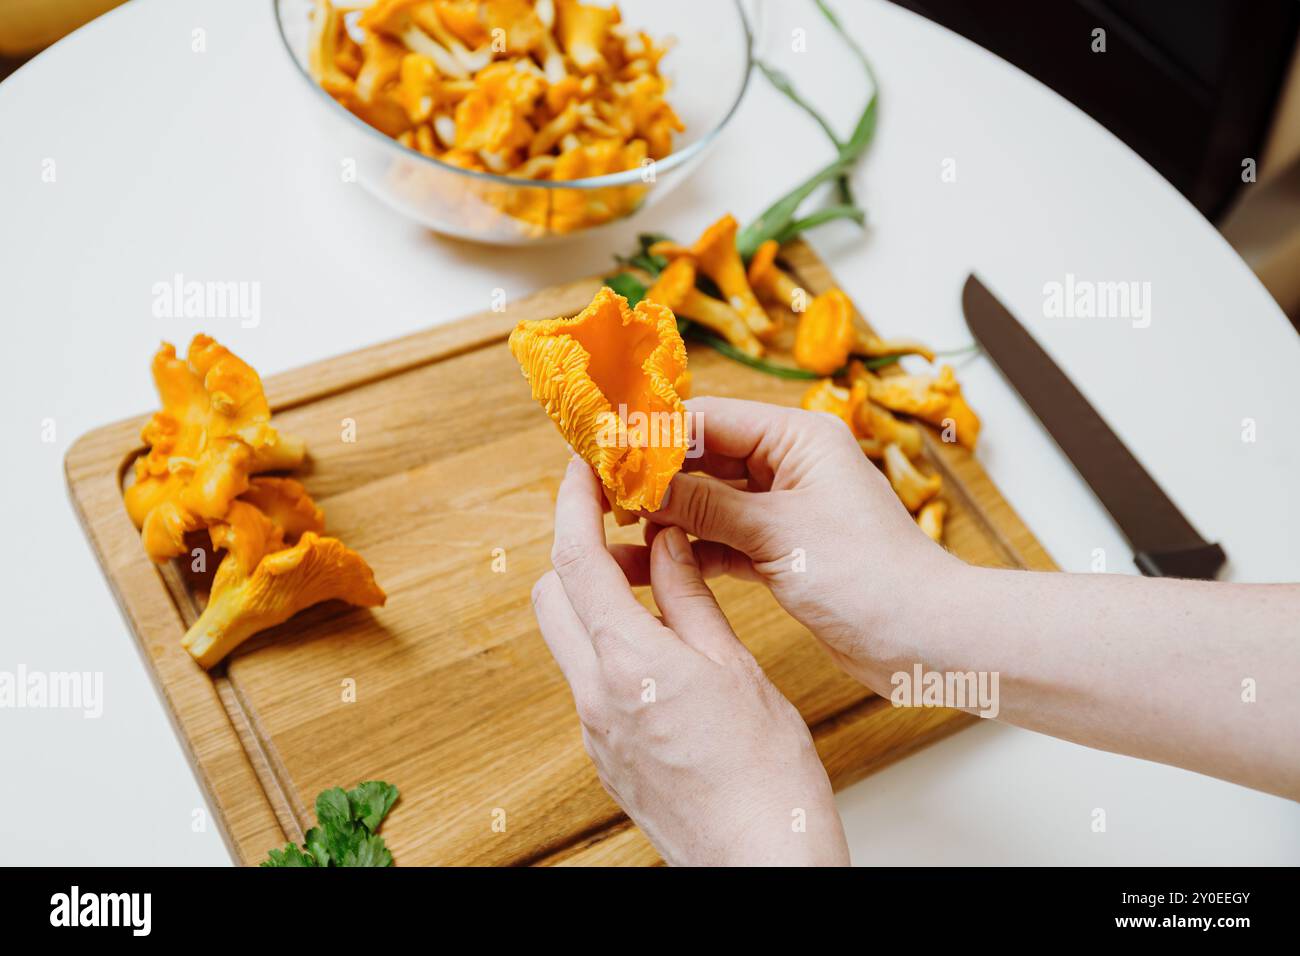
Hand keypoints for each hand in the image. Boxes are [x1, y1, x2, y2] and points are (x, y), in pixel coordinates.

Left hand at [532, 456, 848, 865]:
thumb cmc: (766, 776)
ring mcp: (595, 732)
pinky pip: (591, 681)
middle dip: (574, 550)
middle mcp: (594, 697)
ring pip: (569, 641)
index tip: (580, 467)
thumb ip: (689, 599)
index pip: (575, 561)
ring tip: (652, 582)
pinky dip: (611, 646)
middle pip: (552, 597)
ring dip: (594, 600)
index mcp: (628, 663)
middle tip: (618, 522)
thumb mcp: (736, 668)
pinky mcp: (607, 758)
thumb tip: (664, 542)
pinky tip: (661, 647)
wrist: (761, 865)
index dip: (571, 504)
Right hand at [618, 396, 960, 692]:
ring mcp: (787, 508)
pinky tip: (649, 562)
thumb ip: (705, 504)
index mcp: (799, 438)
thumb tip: (641, 482)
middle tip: (599, 495)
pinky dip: (690, 549)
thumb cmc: (869, 577)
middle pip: (705, 458)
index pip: (710, 419)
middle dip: (654, 477)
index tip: (604, 451)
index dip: (654, 435)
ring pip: (710, 502)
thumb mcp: (777, 533)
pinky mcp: (783, 550)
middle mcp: (791, 465)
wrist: (925, 640)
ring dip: (666, 516)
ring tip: (614, 531)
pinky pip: (723, 539)